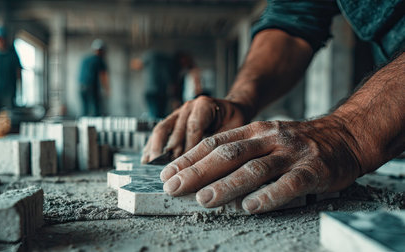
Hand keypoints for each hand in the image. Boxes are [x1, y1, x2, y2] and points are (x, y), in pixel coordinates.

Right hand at [141, 96, 245, 162]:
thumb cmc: (235, 121)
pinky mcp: (172, 121)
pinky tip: (147, 160)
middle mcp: (188, 107)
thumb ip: (220, 143)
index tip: (187, 167)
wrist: (231, 110)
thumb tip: (207, 164)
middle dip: (170, 153)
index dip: (189, 148)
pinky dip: (152, 146)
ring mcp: (178, 113)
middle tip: (168, 172)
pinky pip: (159, 133)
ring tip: (151, 166)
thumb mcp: (235, 130)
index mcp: (204, 105)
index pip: (194, 127)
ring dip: (155, 149)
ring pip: (161, 130)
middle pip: (174, 130)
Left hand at [159, 116, 361, 213]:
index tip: (168, 173)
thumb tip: (202, 171)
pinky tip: (250, 207)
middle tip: (174, 187)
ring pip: (254, 169)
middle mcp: (270, 139)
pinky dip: (268, 196)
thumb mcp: (267, 137)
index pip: (215, 142)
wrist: (344, 137)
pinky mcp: (313, 171)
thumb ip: (240, 150)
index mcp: (255, 130)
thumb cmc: (298, 142)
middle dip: (197, 171)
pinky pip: (288, 185)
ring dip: (226, 185)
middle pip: (228, 154)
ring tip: (203, 200)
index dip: (189, 158)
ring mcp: (292, 154)